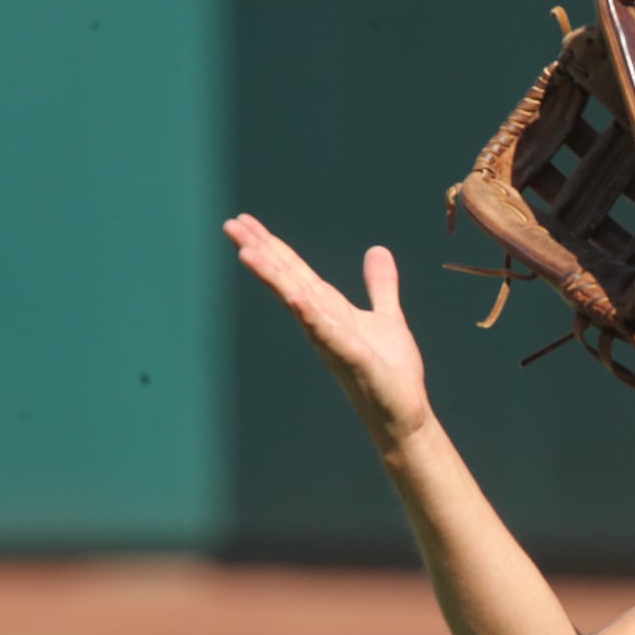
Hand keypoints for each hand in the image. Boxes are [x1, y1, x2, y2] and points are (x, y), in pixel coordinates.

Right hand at [224, 213, 429, 448]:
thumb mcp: (386, 317)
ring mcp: (333, 341)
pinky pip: (327, 333)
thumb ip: (380, 285)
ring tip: (247, 252)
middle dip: (261, 253)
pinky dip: (311, 314)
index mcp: (330, 311)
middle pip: (288, 281)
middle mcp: (323, 323)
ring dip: (274, 278)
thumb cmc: (391, 371)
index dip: (272, 246)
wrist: (404, 413)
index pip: (295, 272)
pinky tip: (295, 296)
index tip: (244, 222)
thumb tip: (377, 250)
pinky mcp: (352, 358)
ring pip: (298, 302)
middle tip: (230, 225)